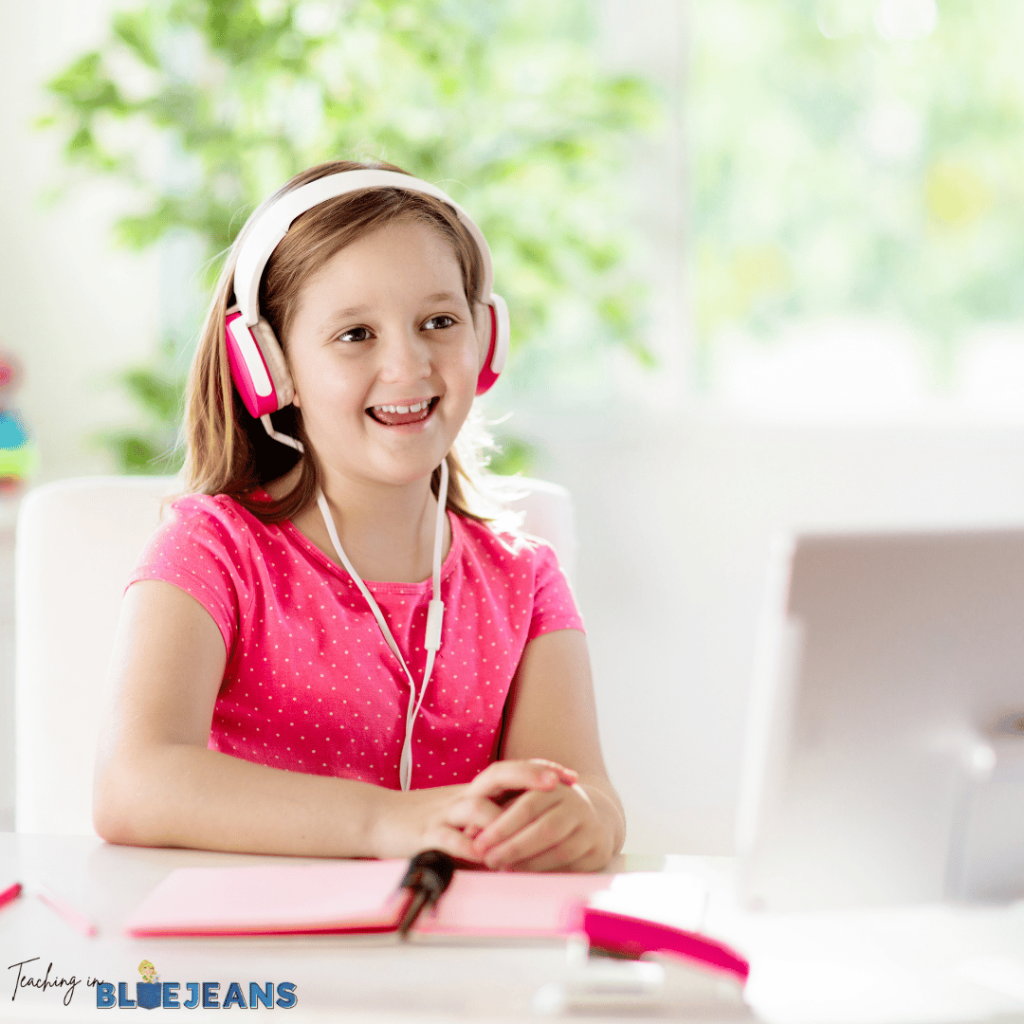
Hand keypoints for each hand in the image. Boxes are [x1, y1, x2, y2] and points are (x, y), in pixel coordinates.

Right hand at [375, 759, 576, 861]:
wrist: (377, 818)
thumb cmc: (425, 818)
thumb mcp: (463, 811)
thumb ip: (492, 814)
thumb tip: (532, 824)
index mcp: (474, 789)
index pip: (512, 771)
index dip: (540, 770)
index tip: (570, 776)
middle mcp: (463, 795)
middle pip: (499, 774)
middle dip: (530, 777)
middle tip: (556, 784)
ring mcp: (444, 813)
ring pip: (476, 805)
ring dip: (501, 819)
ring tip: (527, 831)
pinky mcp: (424, 834)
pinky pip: (448, 838)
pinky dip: (466, 846)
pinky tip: (483, 857)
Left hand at [469, 778, 616, 871]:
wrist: (592, 815)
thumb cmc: (546, 808)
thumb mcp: (525, 799)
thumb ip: (499, 810)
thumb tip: (468, 832)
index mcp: (555, 787)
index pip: (527, 806)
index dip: (501, 827)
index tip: (479, 844)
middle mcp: (577, 805)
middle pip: (544, 829)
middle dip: (513, 848)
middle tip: (489, 861)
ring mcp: (590, 828)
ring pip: (559, 851)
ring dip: (528, 864)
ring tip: (504, 869)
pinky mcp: (598, 851)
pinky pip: (571, 867)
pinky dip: (546, 872)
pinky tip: (527, 875)